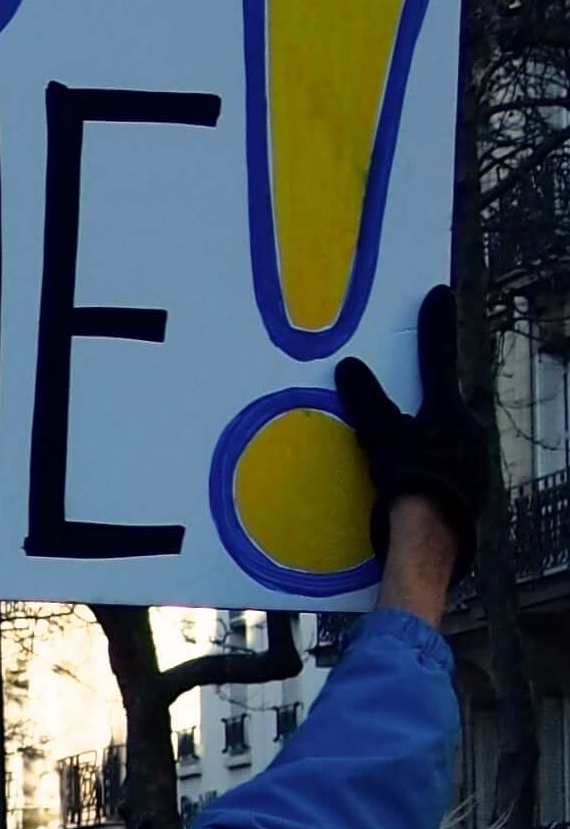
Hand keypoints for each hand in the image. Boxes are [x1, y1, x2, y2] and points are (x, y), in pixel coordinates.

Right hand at [337, 285, 487, 592]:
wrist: (433, 536)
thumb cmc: (409, 481)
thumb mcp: (382, 437)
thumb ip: (368, 402)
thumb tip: (350, 367)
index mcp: (452, 411)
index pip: (437, 359)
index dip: (435, 326)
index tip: (438, 293)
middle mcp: (473, 430)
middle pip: (445, 404)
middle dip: (427, 403)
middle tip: (406, 414)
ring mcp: (478, 460)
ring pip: (450, 437)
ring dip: (429, 440)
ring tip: (405, 457)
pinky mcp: (474, 489)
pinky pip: (452, 465)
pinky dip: (435, 466)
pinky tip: (417, 481)